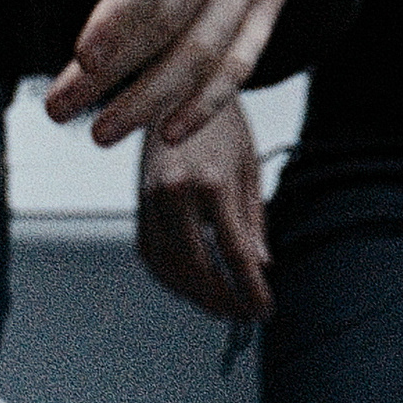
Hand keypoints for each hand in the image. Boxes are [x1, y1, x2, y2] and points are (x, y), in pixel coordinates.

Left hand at [0, 0, 299, 145]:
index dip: (119, 12)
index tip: (81, 56)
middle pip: (172, 16)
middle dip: (117, 72)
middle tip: (62, 110)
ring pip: (208, 46)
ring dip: (156, 98)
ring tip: (103, 132)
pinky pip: (244, 55)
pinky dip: (210, 98)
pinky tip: (169, 130)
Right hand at [138, 102, 272, 318]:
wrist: (177, 89)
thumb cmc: (220, 124)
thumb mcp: (249, 168)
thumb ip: (253, 222)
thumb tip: (260, 265)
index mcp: (211, 183)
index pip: (235, 255)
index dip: (252, 290)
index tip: (264, 310)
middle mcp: (175, 194)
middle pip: (199, 269)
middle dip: (224, 300)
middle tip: (244, 314)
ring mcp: (150, 200)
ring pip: (170, 267)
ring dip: (196, 294)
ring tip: (221, 306)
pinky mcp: (138, 203)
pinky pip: (152, 253)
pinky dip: (171, 276)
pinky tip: (192, 286)